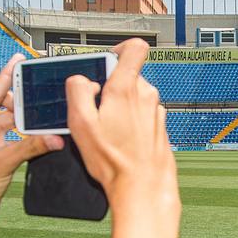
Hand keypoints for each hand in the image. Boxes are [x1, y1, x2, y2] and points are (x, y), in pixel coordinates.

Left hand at [0, 54, 63, 225]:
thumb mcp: (2, 164)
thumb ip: (30, 148)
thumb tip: (55, 138)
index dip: (6, 77)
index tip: (17, 60)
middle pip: (2, 106)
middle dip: (21, 99)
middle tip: (41, 88)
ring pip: (9, 122)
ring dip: (26, 119)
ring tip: (45, 109)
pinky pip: (12, 136)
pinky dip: (25, 134)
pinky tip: (40, 129)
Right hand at [65, 39, 177, 216]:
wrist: (143, 188)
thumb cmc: (114, 161)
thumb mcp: (81, 123)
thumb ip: (77, 90)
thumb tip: (81, 80)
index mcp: (126, 89)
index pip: (134, 48)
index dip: (119, 48)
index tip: (106, 61)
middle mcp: (146, 96)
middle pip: (127, 76)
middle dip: (109, 88)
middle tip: (96, 111)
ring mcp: (156, 112)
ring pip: (134, 97)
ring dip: (119, 108)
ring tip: (107, 131)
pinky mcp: (159, 127)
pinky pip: (141, 115)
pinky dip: (130, 123)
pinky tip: (120, 141)